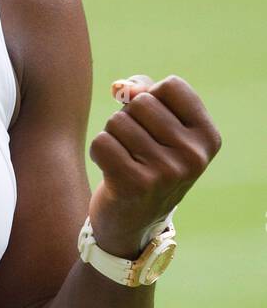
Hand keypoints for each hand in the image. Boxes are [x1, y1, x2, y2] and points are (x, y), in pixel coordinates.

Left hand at [87, 74, 221, 257]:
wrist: (133, 221)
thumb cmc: (147, 162)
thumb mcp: (159, 127)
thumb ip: (144, 93)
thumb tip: (122, 87)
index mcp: (207, 137)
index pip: (171, 86)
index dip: (151, 96)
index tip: (151, 122)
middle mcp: (193, 155)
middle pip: (141, 102)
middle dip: (128, 118)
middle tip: (135, 147)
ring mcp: (166, 172)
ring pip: (118, 121)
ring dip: (113, 136)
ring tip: (125, 159)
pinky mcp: (135, 184)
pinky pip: (102, 142)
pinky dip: (99, 152)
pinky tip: (111, 170)